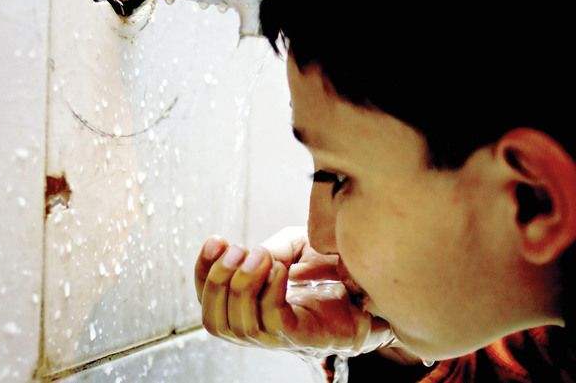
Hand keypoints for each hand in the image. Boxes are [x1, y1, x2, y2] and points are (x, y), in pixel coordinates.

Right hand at [194, 227, 397, 355]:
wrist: (374, 287)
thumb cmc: (333, 270)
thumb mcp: (297, 247)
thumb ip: (273, 248)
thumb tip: (252, 255)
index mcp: (250, 304)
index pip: (209, 299)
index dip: (204, 272)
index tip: (215, 241)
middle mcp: (258, 325)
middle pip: (216, 321)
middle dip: (219, 281)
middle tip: (236, 251)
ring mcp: (279, 336)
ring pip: (240, 326)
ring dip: (243, 286)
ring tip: (259, 257)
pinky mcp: (302, 337)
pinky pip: (273, 323)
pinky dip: (270, 293)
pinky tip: (280, 269)